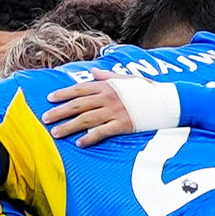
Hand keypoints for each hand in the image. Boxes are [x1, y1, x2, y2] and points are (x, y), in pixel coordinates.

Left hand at [42, 76, 170, 144]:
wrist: (169, 100)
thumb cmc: (149, 89)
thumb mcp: (128, 78)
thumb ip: (109, 76)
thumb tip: (94, 72)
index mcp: (108, 86)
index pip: (80, 89)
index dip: (63, 94)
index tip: (50, 99)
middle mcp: (108, 98)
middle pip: (78, 105)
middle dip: (60, 111)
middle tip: (45, 118)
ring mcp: (115, 111)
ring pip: (86, 119)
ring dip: (69, 127)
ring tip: (56, 133)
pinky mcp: (123, 125)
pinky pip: (102, 132)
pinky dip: (89, 138)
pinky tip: (79, 143)